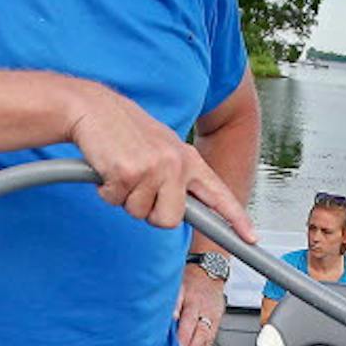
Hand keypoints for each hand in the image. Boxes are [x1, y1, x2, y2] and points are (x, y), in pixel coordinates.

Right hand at [67, 83, 256, 240]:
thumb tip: (176, 212)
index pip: (218, 194)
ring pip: (140, 213)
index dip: (236, 219)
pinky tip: (108, 168)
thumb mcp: (161, 149)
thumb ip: (175, 178)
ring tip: (121, 170)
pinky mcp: (129, 171)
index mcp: (188, 159)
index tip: (251, 238)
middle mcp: (176, 163)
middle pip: (169, 220)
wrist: (94, 108)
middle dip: (149, 212)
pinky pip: (116, 201)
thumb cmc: (124, 131)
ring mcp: (154, 167)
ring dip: (124, 198)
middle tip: (137, 186)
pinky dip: (107, 191)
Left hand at [176, 265, 224, 345]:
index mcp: (191, 298)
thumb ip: (170, 303)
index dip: (182, 334)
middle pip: (198, 331)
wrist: (209, 271)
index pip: (186, 318)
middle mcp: (203, 308)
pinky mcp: (217, 321)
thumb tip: (162, 320)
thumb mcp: (176, 285)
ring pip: (206, 336)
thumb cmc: (188, 280)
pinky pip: (211, 338)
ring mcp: (212, 315)